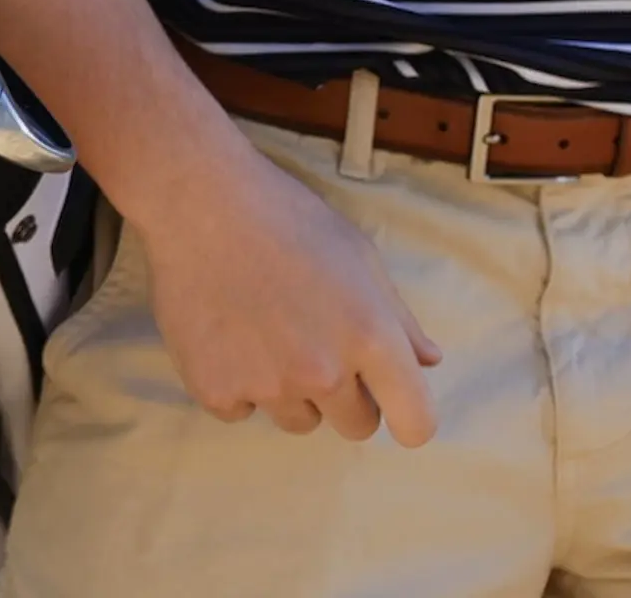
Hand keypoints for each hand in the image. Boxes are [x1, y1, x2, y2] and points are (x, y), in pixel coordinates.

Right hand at [137, 140, 443, 444]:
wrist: (202, 204)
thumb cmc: (289, 219)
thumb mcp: (359, 255)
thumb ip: (398, 317)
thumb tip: (428, 361)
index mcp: (370, 335)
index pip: (416, 422)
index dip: (409, 417)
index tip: (393, 403)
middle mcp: (324, 372)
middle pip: (356, 426)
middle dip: (347, 395)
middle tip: (318, 342)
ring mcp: (268, 388)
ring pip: (300, 420)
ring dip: (293, 390)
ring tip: (269, 328)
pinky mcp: (217, 394)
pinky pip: (244, 411)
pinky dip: (240, 382)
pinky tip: (229, 332)